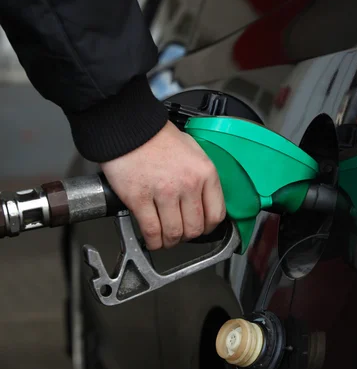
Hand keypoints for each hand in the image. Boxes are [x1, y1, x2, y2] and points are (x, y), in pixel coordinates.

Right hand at [100, 120, 225, 249]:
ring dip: (170, 242)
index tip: (201, 228)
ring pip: (174, 233)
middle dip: (188, 236)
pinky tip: (152, 240)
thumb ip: (202, 176)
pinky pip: (151, 230)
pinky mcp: (140, 198)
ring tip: (166, 238)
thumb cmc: (158, 137)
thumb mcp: (194, 151)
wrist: (128, 126)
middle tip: (180, 233)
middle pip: (195, 228)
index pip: (216, 214)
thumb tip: (205, 200)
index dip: (208, 227)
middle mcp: (188, 184)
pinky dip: (153, 241)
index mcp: (204, 172)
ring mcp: (164, 193)